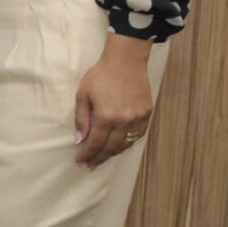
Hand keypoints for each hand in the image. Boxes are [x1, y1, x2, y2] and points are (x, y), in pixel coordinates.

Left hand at [74, 35, 155, 167]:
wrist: (126, 61)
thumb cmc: (100, 75)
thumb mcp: (83, 95)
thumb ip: (81, 119)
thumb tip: (80, 139)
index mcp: (106, 116)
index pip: (95, 143)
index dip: (87, 154)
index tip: (80, 161)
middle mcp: (124, 120)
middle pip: (111, 147)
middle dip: (99, 158)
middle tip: (90, 165)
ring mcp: (138, 118)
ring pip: (126, 144)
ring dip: (114, 153)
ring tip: (103, 157)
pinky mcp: (147, 113)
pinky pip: (138, 135)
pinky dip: (128, 143)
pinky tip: (119, 145)